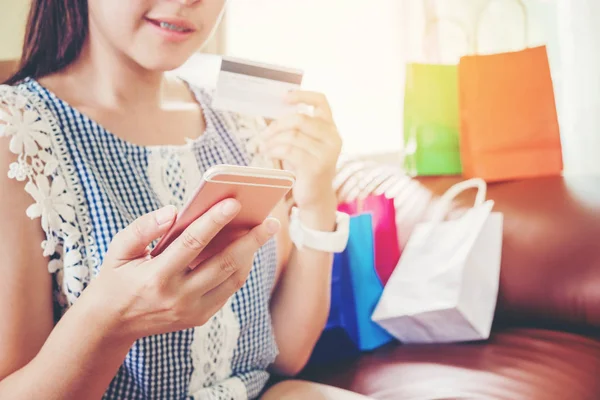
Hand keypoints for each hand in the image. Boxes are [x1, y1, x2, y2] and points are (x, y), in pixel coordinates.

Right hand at [81, 199, 279, 341]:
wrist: (111, 325)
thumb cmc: (116, 278)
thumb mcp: (118, 250)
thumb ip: (143, 228)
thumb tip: (173, 212)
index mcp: (157, 277)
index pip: (192, 243)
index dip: (215, 221)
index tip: (234, 202)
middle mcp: (178, 297)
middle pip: (224, 264)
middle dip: (251, 240)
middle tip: (270, 221)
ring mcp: (192, 311)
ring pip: (233, 278)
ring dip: (251, 254)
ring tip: (263, 231)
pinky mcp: (200, 318)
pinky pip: (228, 290)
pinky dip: (240, 268)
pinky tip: (246, 249)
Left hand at [257, 91, 341, 210]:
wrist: (316, 197)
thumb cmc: (307, 168)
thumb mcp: (306, 144)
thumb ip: (299, 129)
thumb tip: (275, 114)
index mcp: (331, 129)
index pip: (321, 101)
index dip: (302, 95)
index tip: (283, 98)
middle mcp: (333, 138)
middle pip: (300, 119)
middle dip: (277, 125)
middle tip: (264, 134)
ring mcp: (326, 153)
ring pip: (291, 136)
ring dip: (272, 140)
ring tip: (264, 146)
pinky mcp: (315, 167)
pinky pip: (288, 150)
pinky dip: (273, 150)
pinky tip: (268, 154)